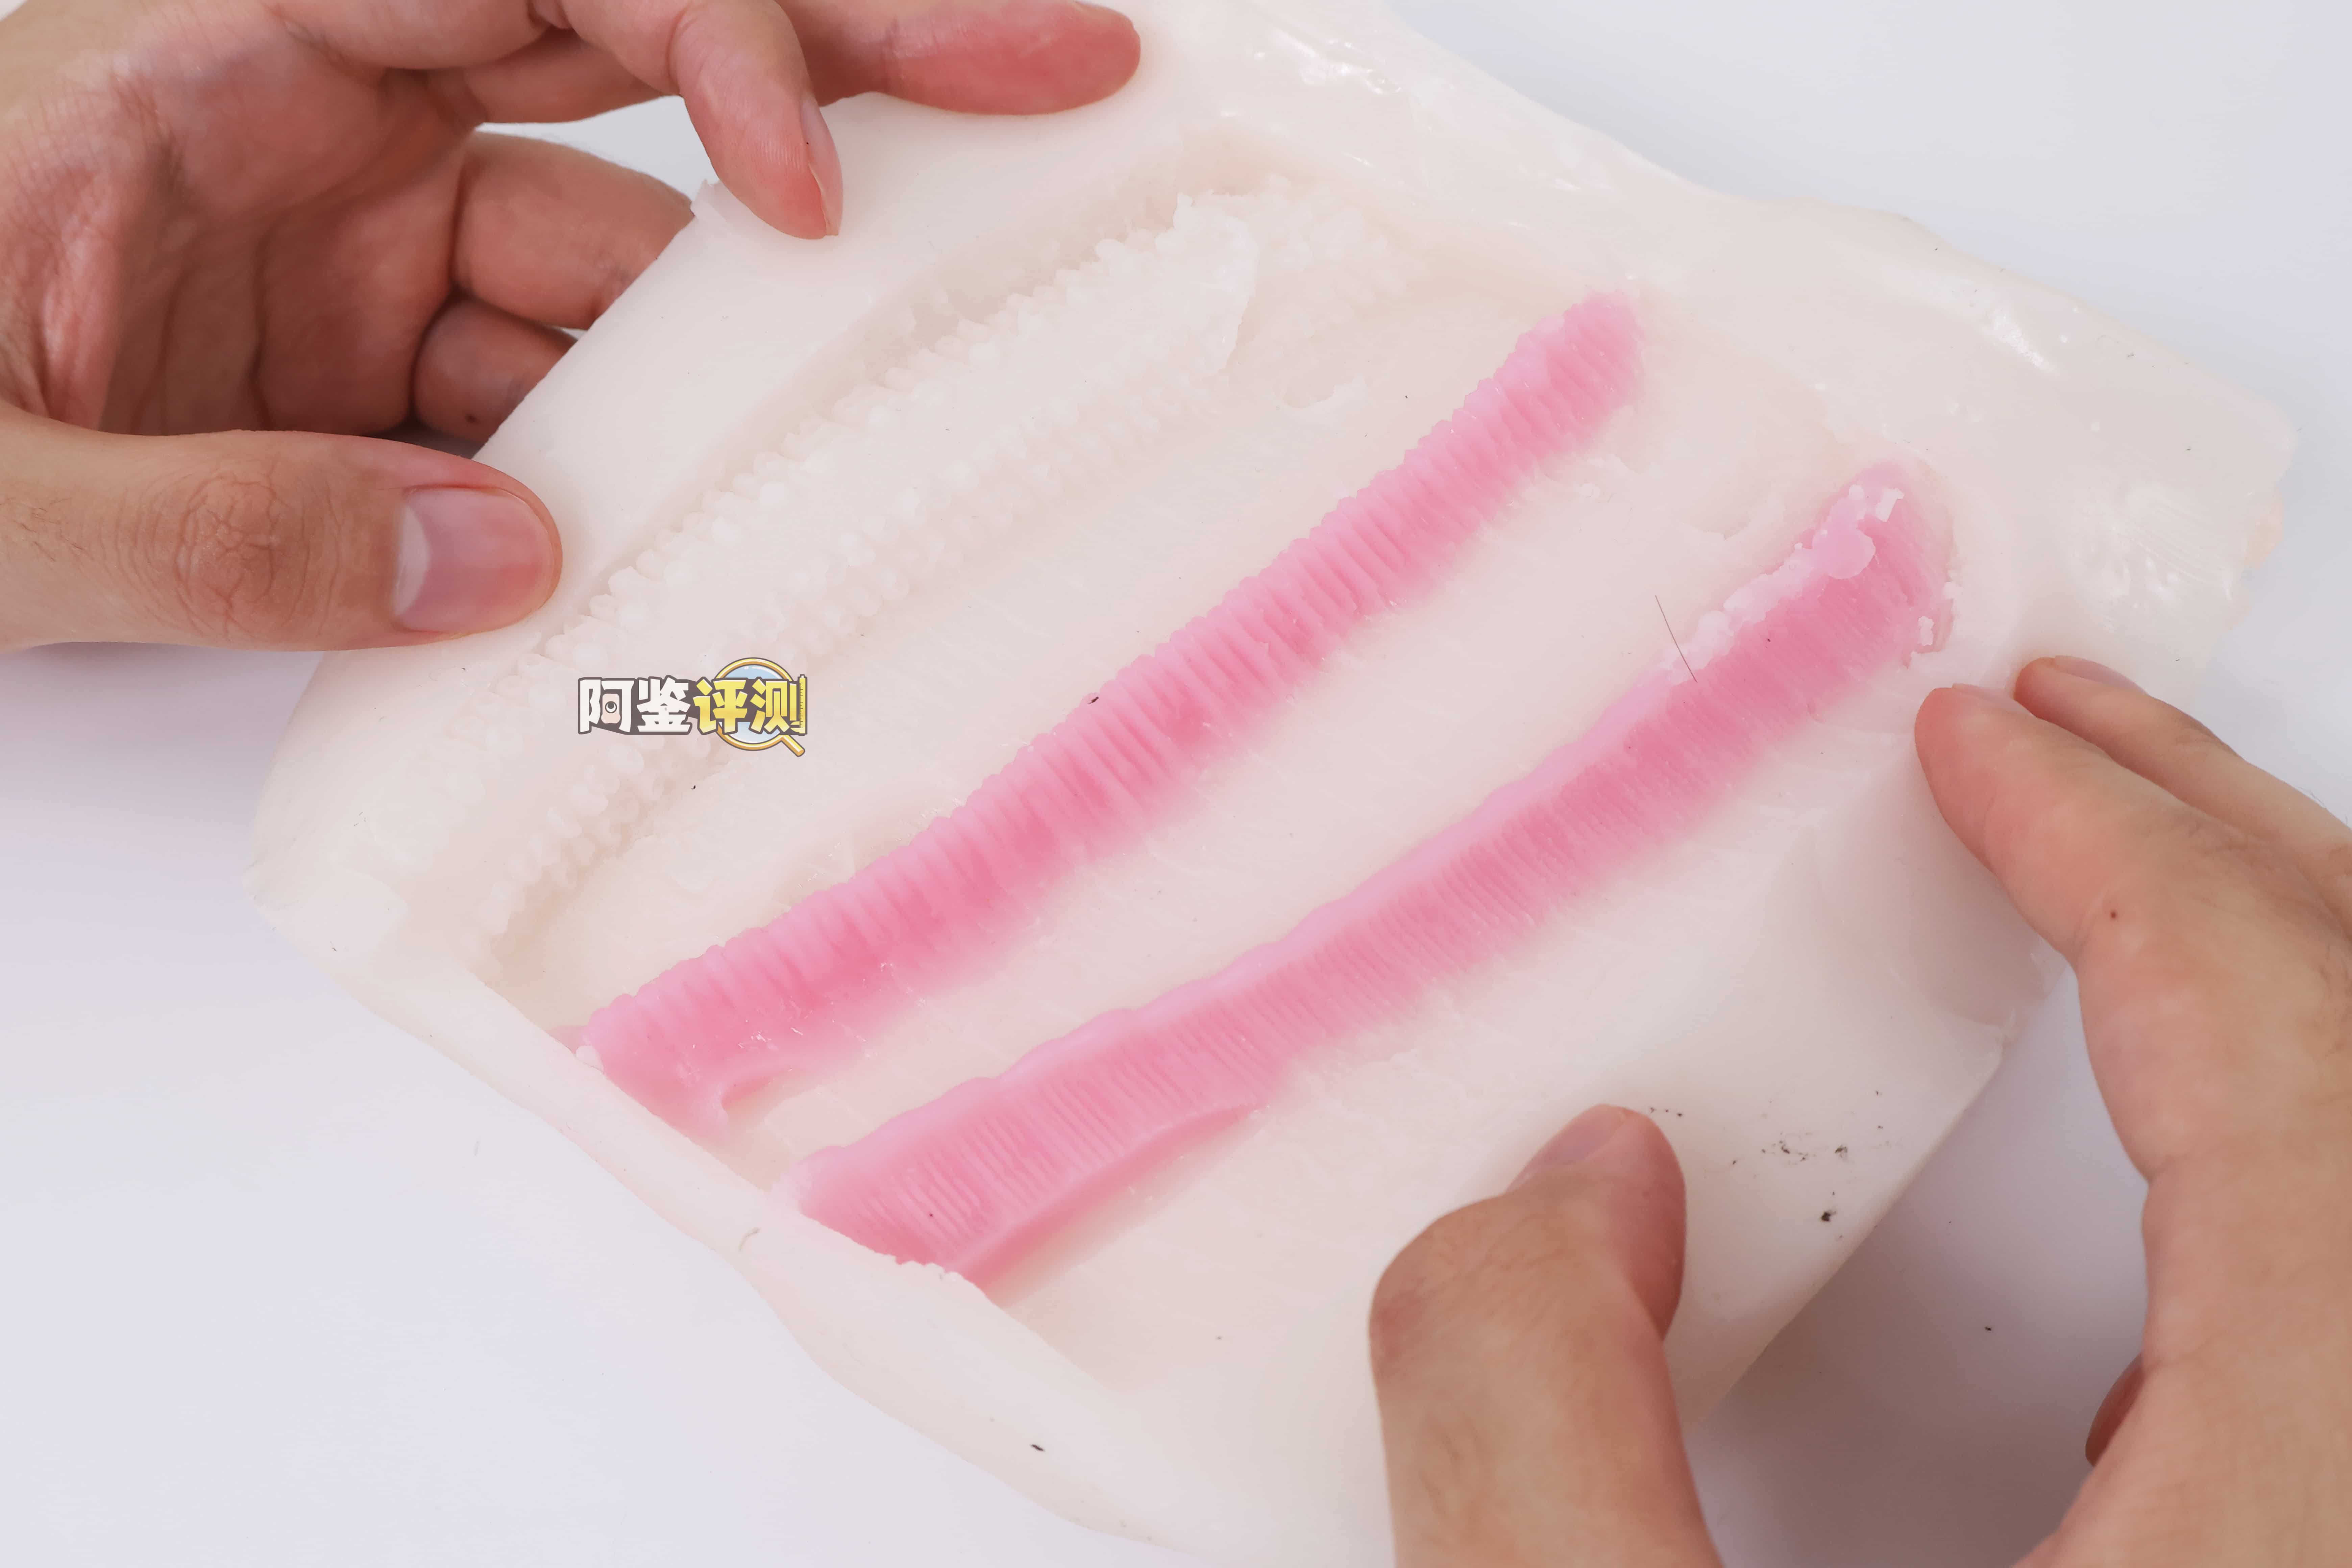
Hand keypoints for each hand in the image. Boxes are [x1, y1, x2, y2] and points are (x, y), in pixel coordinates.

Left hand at [0, 0, 1136, 650]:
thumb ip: (210, 533)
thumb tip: (502, 574)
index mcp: (198, 52)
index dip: (716, 30)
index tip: (812, 193)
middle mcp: (305, 122)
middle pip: (632, 42)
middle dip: (851, 62)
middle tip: (1071, 62)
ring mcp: (344, 254)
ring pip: (608, 278)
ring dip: (725, 375)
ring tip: (896, 444)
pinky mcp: (355, 376)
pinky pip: (535, 407)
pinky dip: (614, 486)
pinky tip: (700, 552)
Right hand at [1368, 655, 2351, 1565]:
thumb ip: (1539, 1432)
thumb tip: (1574, 1193)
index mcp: (2296, 1494)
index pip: (2269, 1047)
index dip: (2109, 846)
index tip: (1972, 741)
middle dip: (2217, 846)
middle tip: (2069, 728)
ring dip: (2263, 979)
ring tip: (2127, 880)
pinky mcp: (2321, 1565)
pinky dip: (2278, 1152)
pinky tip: (2174, 1200)